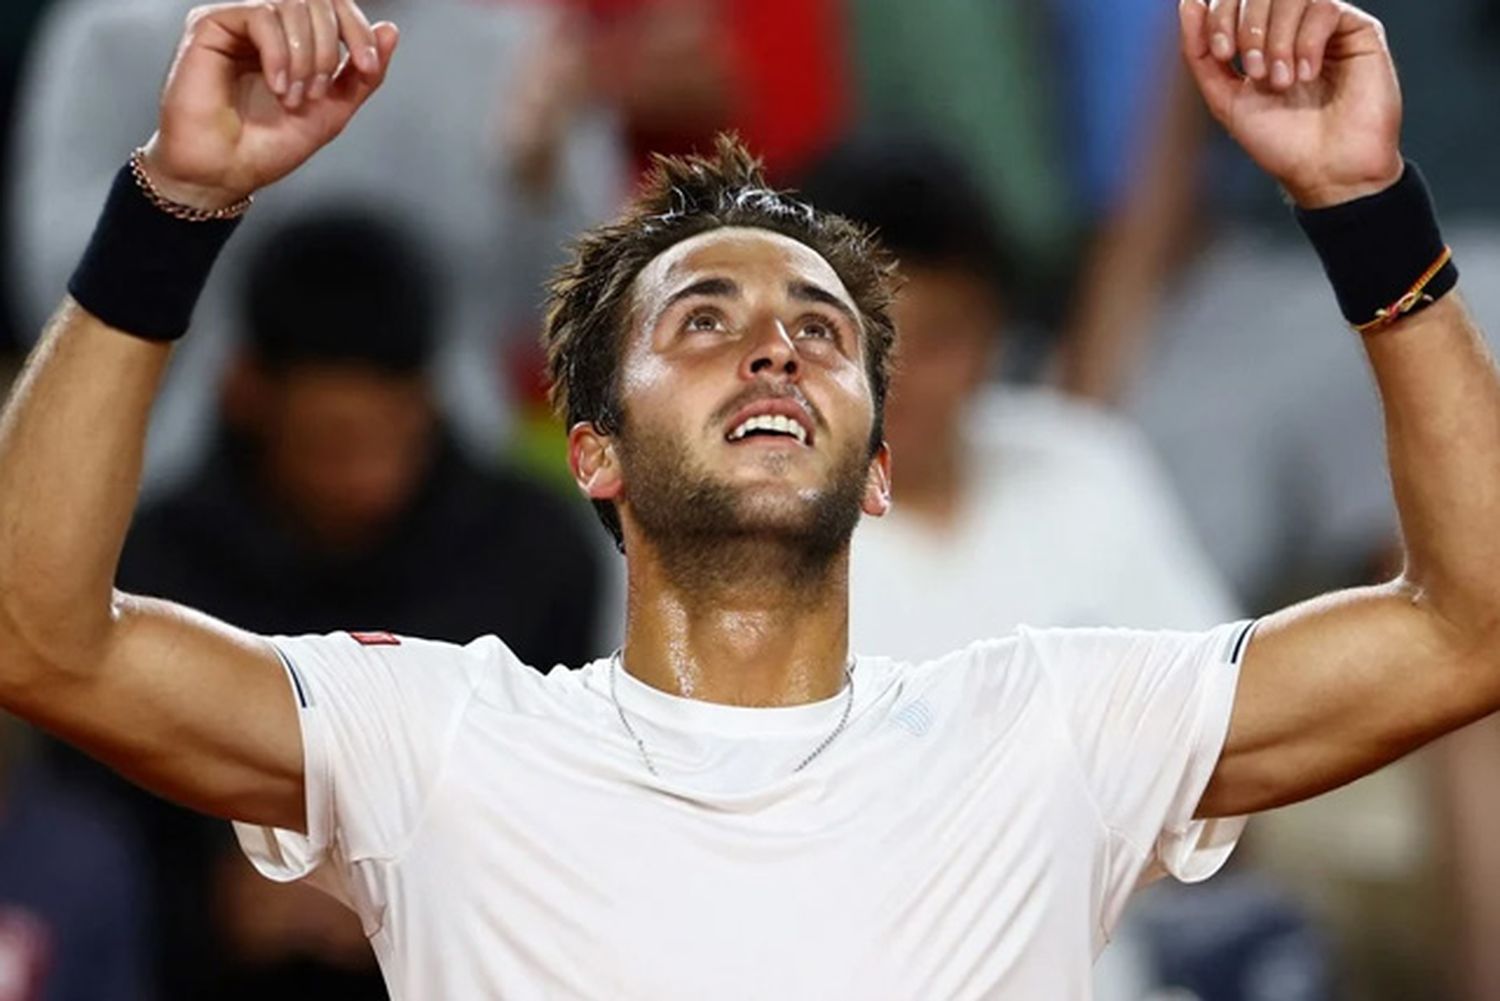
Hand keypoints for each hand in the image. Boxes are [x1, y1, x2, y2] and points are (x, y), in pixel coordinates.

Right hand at [140, 0, 398, 210]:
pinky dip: (279, 54)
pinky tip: (277, 86)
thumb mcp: (332, 110)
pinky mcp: (210, 25)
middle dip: (331, 47)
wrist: (226, 173)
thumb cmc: (267, 147)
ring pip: (291, 4)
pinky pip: (261, 15)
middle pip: (317, 0)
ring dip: (306, 56)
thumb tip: (389, 30)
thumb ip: (361, 74)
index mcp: (294, 39)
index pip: (334, 7)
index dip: (358, 29)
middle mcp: (266, 25)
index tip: (367, 66)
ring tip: (295, 97)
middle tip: (318, 92)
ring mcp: (238, 22)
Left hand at [1180, 0, 1402, 207]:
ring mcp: (1324, 26)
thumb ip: (1200, 53)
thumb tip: (1188, 1)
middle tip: (1256, 72)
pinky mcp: (1358, 30)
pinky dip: (1307, 41)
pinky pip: (1325, 8)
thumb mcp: (1224, 97)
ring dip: (1278, 37)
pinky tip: (1307, 74)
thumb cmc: (1278, 141)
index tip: (1223, 54)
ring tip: (1282, 80)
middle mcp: (1290, 27)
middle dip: (1250, 28)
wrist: (1325, 170)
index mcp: (1257, 39)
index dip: (1221, 15)